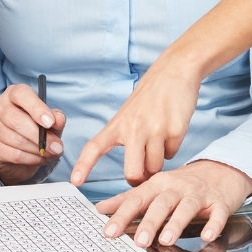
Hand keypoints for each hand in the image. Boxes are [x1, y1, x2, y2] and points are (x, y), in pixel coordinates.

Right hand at [0, 84, 66, 184]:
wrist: (22, 154)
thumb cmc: (35, 130)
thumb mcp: (51, 123)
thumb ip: (56, 119)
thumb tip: (58, 119)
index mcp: (13, 94)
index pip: (21, 94)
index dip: (37, 108)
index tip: (50, 122)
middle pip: (17, 120)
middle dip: (40, 136)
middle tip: (57, 146)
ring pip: (16, 140)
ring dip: (38, 150)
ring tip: (51, 153)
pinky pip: (13, 154)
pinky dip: (31, 159)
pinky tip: (40, 158)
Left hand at [71, 56, 201, 186]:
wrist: (175, 70)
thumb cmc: (152, 94)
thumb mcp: (130, 113)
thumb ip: (127, 138)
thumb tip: (137, 172)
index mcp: (118, 124)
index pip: (95, 147)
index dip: (84, 165)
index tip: (76, 181)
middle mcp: (134, 128)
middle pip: (133, 173)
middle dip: (140, 178)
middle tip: (145, 172)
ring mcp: (155, 130)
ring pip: (155, 167)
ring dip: (158, 161)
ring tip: (159, 139)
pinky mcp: (174, 131)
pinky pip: (172, 154)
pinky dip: (171, 148)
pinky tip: (170, 130)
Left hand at [94, 160, 251, 246]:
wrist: (222, 169)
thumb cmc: (183, 183)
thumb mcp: (155, 187)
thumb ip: (129, 199)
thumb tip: (100, 209)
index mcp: (158, 185)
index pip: (137, 200)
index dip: (122, 215)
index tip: (109, 231)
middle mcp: (177, 188)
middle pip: (161, 204)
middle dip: (149, 222)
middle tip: (139, 241)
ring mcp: (199, 195)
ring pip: (186, 208)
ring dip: (176, 224)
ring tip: (166, 240)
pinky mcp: (219, 202)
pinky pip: (217, 214)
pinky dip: (213, 225)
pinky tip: (207, 237)